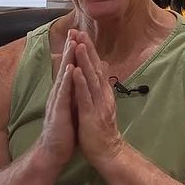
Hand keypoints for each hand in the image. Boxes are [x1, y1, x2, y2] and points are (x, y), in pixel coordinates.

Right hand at [39, 32, 77, 164]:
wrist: (53, 152)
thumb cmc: (64, 131)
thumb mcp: (71, 107)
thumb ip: (74, 93)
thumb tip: (80, 81)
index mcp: (63, 93)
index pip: (69, 69)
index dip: (73, 52)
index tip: (78, 35)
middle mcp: (58, 94)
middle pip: (65, 67)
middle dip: (70, 49)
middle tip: (74, 30)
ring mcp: (57, 102)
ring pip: (63, 77)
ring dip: (68, 59)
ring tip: (72, 43)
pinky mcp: (58, 112)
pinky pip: (64, 94)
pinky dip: (67, 80)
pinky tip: (71, 69)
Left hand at [70, 31, 125, 165]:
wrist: (109, 152)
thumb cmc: (101, 130)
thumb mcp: (102, 104)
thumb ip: (101, 86)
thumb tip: (103, 67)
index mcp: (103, 93)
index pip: (96, 67)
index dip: (90, 51)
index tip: (82, 34)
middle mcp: (102, 95)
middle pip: (95, 68)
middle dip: (87, 49)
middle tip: (79, 31)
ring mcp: (98, 104)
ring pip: (91, 78)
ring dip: (85, 61)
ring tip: (78, 44)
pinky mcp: (91, 115)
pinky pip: (85, 96)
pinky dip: (80, 82)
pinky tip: (75, 70)